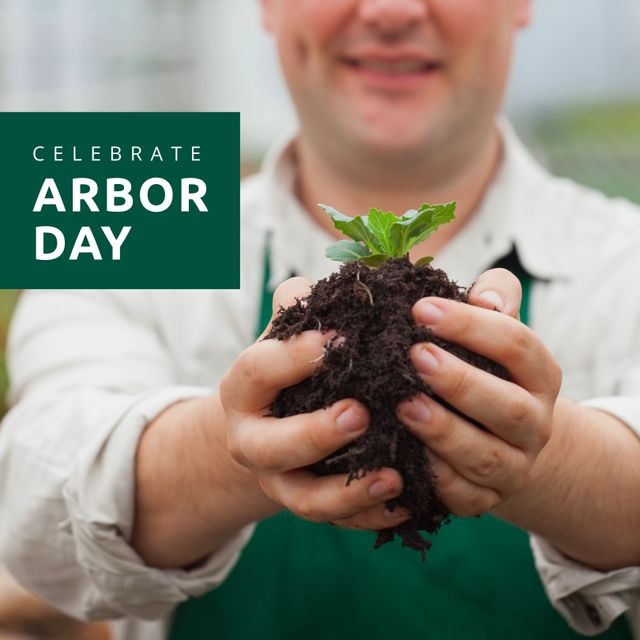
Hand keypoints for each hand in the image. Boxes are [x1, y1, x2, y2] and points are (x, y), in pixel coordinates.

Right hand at [220, 277, 411, 530]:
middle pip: (271, 447)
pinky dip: (370, 515)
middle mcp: (253, 440)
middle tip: (360, 413)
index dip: (292, 356)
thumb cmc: (285, 369)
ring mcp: (279, 479)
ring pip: (304, 499)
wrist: (264, 427)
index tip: (337, 340)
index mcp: (245, 388)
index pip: (258, 371)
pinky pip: (337, 521)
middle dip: (314, 433)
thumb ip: (302, 307)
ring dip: (348, 491)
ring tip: (393, 476)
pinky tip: (408, 501)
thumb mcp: (285, 336)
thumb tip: (338, 282)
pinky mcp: (307, 503)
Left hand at [397, 268, 561, 517]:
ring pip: (485, 457)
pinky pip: (465, 496)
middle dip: (460, 382)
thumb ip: (495, 301)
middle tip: (415, 356)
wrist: (509, 439)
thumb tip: (485, 296)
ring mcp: (515, 465)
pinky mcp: (489, 498)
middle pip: (507, 408)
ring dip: (443, 432)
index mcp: (540, 375)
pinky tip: (406, 456)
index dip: (471, 325)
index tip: (421, 309)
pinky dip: (437, 479)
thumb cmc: (489, 370)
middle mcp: (535, 423)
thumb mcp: (497, 332)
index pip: (517, 345)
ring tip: (404, 406)